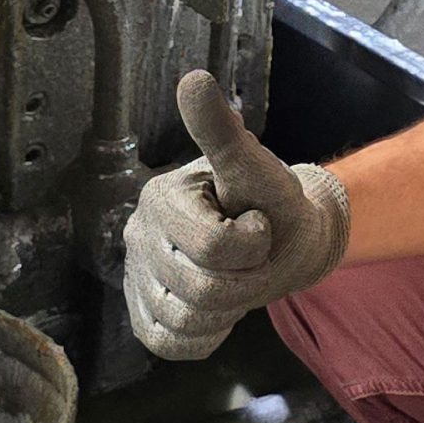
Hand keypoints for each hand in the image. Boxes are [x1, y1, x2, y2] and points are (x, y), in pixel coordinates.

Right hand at [123, 71, 350, 361]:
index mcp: (160, 198)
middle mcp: (137, 236)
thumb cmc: (273, 201)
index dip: (253, 244)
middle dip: (246, 278)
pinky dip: (206, 335)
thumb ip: (223, 133)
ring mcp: (137, 278)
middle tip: (254, 255)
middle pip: (200, 289)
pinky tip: (218, 307)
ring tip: (237, 277)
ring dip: (230, 308)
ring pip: (186, 320)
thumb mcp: (258, 167)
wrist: (286, 241)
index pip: (212, 247)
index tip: (258, 222)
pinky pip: (171, 343)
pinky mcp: (144, 314)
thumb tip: (194, 79)